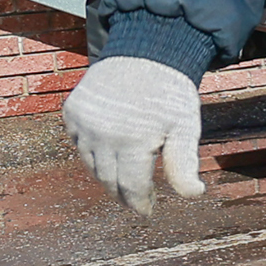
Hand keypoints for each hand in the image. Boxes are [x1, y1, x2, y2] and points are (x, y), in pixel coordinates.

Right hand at [63, 56, 207, 212]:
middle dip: (123, 194)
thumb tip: (194, 195)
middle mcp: (101, 135)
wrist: (145, 53)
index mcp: (131, 142)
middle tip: (136, 202)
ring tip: (125, 180)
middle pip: (108, 180)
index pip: (131, 187)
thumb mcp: (186, 128)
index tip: (147, 212)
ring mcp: (82, 124)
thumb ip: (184, 164)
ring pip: (91, 165)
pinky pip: (79, 144)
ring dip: (107, 175)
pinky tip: (109, 153)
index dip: (140, 203)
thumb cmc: (170, 94)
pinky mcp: (71, 113)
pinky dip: (92, 153)